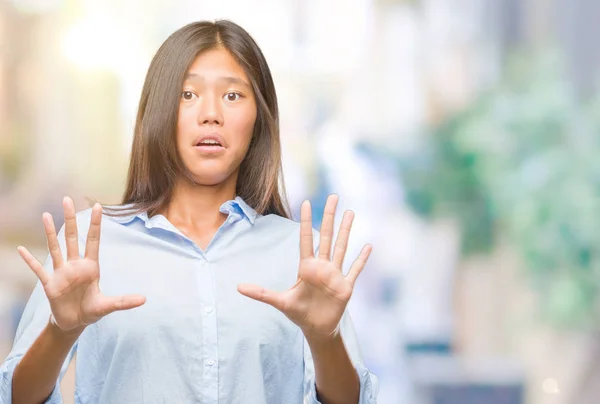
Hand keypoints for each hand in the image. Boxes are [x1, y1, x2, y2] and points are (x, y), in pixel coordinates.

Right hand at [17, 197, 145, 332]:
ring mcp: (61, 273)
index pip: (93, 240)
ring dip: (49, 232)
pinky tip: (20, 249)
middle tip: (67, 199)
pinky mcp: (49, 284)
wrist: (74, 324)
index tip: (98, 206)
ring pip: (55, 248)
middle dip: (70, 219)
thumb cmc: (91, 311)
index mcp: (91, 267)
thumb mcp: (108, 306)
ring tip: (45, 214)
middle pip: (71, 237)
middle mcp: (75, 266)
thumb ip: (124, 301)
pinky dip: (29, 261)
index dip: (95, 224)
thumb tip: (144, 299)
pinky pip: (37, 270)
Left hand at [237, 194, 371, 340]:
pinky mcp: (346, 286)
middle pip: (326, 236)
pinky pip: (355, 269)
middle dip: (330, 216)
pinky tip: (368, 245)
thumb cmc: (299, 313)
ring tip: (350, 212)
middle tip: (334, 196)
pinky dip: (362, 259)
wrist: (316, 329)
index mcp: (307, 267)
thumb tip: (238, 287)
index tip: (306, 202)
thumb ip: (261, 293)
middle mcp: (322, 266)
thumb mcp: (279, 301)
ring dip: (346, 230)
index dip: (307, 221)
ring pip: (341, 247)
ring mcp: (335, 275)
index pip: (306, 239)